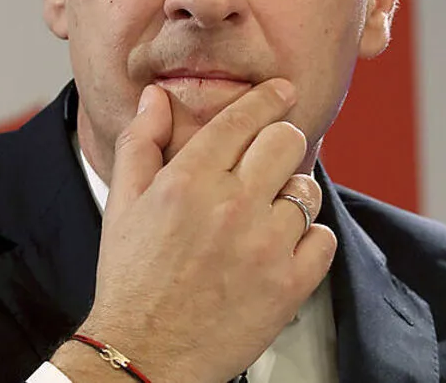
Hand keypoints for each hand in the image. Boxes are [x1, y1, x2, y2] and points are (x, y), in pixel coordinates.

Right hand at [61, 79, 336, 382]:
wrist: (144, 353)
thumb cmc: (132, 279)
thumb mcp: (122, 203)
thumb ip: (141, 142)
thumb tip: (156, 97)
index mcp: (189, 181)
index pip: (243, 118)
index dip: (268, 98)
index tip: (282, 92)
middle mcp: (231, 206)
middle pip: (286, 141)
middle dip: (281, 141)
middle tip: (272, 157)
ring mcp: (264, 247)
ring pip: (307, 190)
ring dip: (291, 195)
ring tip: (267, 214)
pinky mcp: (289, 285)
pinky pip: (323, 238)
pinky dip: (309, 240)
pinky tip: (281, 248)